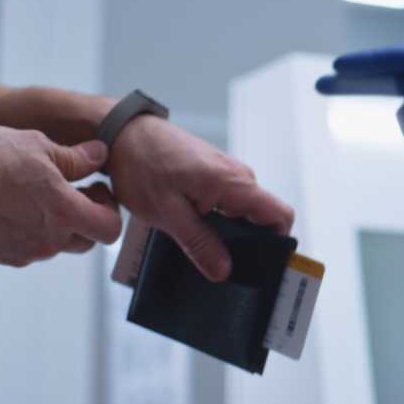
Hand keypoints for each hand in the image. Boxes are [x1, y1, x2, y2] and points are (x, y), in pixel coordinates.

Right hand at [0, 127, 123, 265]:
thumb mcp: (38, 146)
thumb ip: (76, 157)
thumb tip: (99, 155)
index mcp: (65, 213)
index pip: (110, 229)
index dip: (110, 210)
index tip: (96, 191)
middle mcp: (47, 241)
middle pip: (84, 241)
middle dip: (83, 218)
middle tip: (69, 192)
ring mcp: (22, 253)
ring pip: (51, 245)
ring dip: (52, 226)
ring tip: (31, 195)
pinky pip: (21, 249)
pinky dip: (22, 232)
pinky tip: (5, 207)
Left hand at [106, 117, 294, 281]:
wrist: (123, 132)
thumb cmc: (141, 164)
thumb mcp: (167, 213)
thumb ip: (199, 243)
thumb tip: (224, 271)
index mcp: (233, 183)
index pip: (280, 215)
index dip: (276, 243)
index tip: (258, 264)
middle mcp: (238, 175)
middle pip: (262, 218)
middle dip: (245, 243)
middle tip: (215, 261)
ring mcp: (227, 172)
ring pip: (243, 211)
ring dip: (226, 231)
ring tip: (196, 242)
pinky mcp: (214, 173)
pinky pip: (228, 201)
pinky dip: (215, 218)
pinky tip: (190, 225)